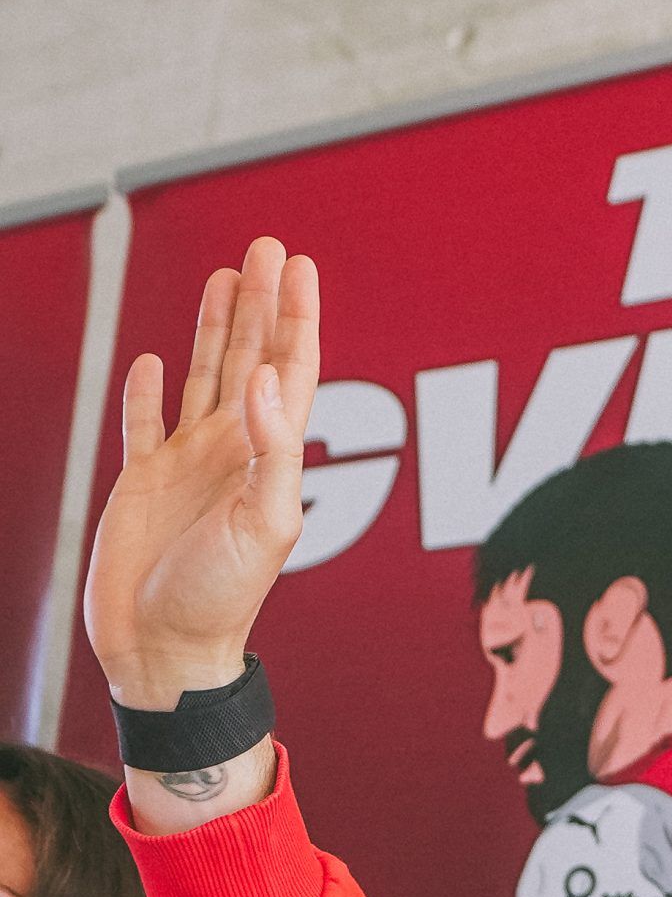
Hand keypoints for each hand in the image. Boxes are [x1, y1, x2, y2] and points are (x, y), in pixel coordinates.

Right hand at [85, 237, 317, 710]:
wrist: (166, 649)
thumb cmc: (223, 599)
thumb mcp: (265, 522)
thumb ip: (274, 449)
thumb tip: (267, 378)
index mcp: (269, 457)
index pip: (292, 370)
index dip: (298, 317)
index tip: (302, 267)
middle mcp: (233, 451)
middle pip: (251, 357)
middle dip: (261, 302)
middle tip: (268, 246)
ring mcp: (189, 465)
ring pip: (205, 377)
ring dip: (216, 328)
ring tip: (226, 277)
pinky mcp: (144, 483)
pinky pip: (146, 424)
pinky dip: (151, 392)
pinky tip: (156, 362)